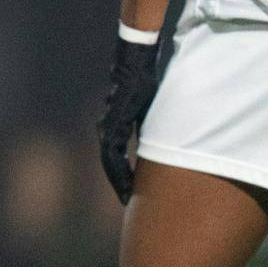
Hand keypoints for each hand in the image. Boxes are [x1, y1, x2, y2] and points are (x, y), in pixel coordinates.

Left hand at [97, 35, 162, 203]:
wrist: (136, 64)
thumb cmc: (145, 83)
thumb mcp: (149, 109)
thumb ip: (150, 125)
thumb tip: (161, 138)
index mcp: (114, 125)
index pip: (116, 158)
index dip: (122, 175)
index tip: (130, 191)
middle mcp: (106, 128)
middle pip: (110, 165)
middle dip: (119, 183)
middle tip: (130, 202)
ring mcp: (107, 127)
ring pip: (109, 163)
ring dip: (118, 181)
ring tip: (129, 198)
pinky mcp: (113, 125)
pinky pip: (113, 155)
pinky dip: (119, 171)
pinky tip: (126, 184)